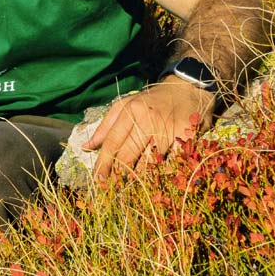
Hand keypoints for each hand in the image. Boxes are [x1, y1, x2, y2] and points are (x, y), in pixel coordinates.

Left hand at [87, 78, 214, 182]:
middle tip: (113, 187)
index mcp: (131, 111)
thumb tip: (86, 146)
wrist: (187, 88)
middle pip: (129, 154)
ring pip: (150, 161)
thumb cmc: (151, 101)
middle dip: (119, 173)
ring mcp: (169, 128)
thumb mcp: (125, 105)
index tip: (98, 180)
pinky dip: (164, 171)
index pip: (113, 142)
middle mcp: (149, 119)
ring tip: (133, 186)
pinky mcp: (188, 136)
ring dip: (141, 176)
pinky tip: (158, 179)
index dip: (104, 163)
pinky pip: (172, 161)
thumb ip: (105, 126)